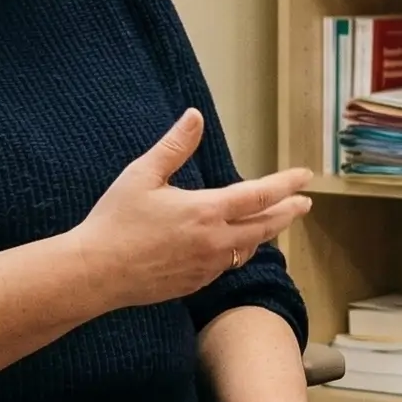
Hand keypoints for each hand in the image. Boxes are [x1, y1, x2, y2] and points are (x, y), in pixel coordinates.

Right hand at [75, 110, 310, 310]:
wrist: (96, 273)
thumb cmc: (115, 220)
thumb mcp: (142, 175)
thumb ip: (174, 146)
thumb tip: (195, 116)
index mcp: (206, 211)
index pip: (259, 195)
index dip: (286, 184)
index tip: (306, 176)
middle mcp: (215, 241)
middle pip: (265, 226)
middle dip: (288, 212)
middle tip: (304, 203)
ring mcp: (207, 266)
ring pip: (248, 248)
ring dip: (264, 233)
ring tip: (271, 222)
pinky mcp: (195, 284)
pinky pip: (226, 265)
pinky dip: (237, 251)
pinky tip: (232, 246)